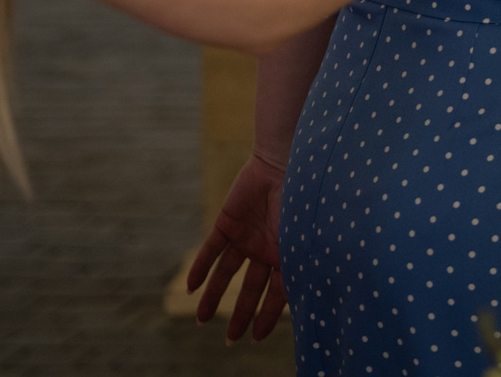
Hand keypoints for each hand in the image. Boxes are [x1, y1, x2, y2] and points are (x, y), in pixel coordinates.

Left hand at [188, 152, 287, 341]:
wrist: (286, 160)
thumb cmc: (304, 198)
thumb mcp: (305, 237)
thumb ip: (301, 265)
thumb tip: (310, 299)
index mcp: (288, 254)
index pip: (277, 294)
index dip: (267, 317)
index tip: (256, 337)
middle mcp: (265, 249)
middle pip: (250, 289)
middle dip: (240, 315)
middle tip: (230, 340)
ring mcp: (246, 237)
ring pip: (226, 274)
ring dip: (214, 296)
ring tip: (200, 320)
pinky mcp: (227, 223)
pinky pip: (211, 250)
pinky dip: (201, 268)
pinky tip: (190, 288)